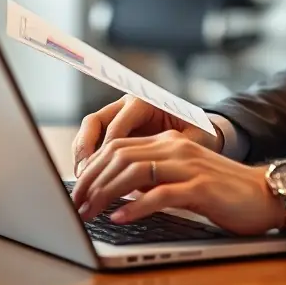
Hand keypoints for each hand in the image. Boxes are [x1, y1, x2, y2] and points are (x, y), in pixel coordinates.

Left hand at [71, 130, 284, 235]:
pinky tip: (122, 216)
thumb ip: (155, 179)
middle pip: (121, 156)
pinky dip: (137, 206)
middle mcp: (177, 149)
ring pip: (135, 172)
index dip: (93, 168)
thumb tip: (118, 190)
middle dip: (92, 181)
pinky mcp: (201, 188)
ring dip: (106, 193)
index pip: (119, 147)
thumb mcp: (183, 180)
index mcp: (170, 144)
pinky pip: (161, 194)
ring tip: (91, 212)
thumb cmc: (223, 193)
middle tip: (77, 205)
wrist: (266, 195)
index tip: (78, 191)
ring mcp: (189, 167)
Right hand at [72, 95, 221, 176]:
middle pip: (94, 123)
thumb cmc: (199, 134)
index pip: (117, 127)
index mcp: (145, 102)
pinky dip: (88, 160)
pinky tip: (91, 181)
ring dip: (82, 157)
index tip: (104, 176)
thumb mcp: (191, 143)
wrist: (203, 131)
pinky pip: (92, 141)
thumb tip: (148, 180)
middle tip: (85, 179)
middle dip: (86, 153)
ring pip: (89, 131)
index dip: (107, 153)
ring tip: (83, 182)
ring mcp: (118, 115)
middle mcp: (127, 105)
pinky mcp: (114, 129)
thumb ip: (169, 156)